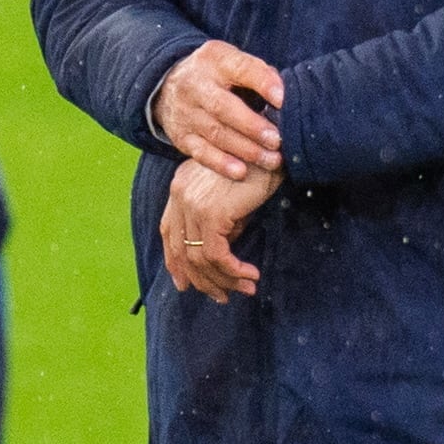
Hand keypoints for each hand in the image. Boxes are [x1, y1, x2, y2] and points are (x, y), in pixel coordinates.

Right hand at [151, 42, 285, 182]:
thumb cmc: (216, 75)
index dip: (262, 83)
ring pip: (216, 133)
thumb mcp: (232, 61)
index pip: (240, 68)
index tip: (282, 99)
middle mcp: (195, 85)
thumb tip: (284, 94)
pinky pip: (201, 153)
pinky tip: (241, 172)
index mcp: (215, 59)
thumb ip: (258, 73)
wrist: (167, 86)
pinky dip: (221, 163)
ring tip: (271, 159)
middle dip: (252, 125)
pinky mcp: (181, 136)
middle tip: (277, 139)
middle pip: (222, 106)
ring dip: (246, 149)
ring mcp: (186, 112)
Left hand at [161, 160, 277, 301]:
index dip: (175, 262)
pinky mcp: (211, 214)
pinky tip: (250, 276)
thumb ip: (219, 219)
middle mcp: (180, 194)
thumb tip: (222, 253)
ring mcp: (192, 204)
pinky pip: (217, 256)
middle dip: (201, 280)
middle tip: (222, 296)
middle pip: (180, 250)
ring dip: (223, 280)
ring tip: (245, 288)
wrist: (274, 147)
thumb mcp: (231, 194)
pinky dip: (233, 271)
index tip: (186, 284)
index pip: (169, 231)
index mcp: (181, 186)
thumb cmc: (260, 166)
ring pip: (198, 259)